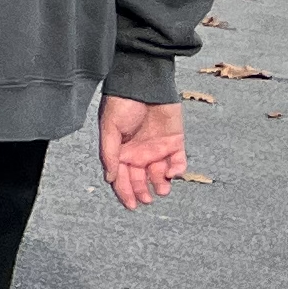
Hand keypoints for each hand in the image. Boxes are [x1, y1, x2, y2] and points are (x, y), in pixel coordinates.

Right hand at [96, 93, 183, 208]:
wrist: (144, 83)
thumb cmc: (122, 103)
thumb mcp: (109, 128)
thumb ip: (109, 154)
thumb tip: (109, 178)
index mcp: (120, 151)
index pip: (121, 177)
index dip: (124, 192)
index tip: (131, 205)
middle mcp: (138, 153)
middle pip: (140, 179)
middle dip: (142, 191)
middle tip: (147, 199)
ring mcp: (157, 148)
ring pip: (160, 175)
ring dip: (161, 184)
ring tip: (161, 189)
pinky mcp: (175, 142)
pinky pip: (178, 162)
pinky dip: (177, 170)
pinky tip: (172, 172)